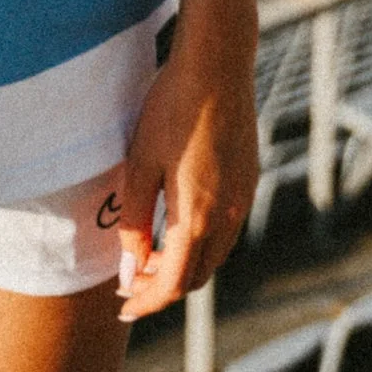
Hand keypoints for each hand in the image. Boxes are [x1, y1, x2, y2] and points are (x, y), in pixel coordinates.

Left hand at [110, 11, 258, 320]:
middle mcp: (228, 217)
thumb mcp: (139, 165)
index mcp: (197, 218)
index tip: (122, 306)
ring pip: (213, 257)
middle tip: (128, 280)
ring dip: (182, 266)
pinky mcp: (249, 182)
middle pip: (195, 277)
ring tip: (148, 255)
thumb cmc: (171, 110)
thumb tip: (129, 269)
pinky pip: (225, 231)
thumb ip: (133, 223)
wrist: (218, 65)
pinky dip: (200, 243)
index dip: (146, 301)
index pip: (172, 284)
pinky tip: (176, 225)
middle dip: (161, 287)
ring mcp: (243, 200)